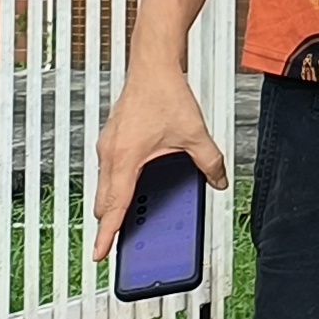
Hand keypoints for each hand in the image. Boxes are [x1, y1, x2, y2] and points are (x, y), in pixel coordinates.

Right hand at [89, 72, 226, 260]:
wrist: (152, 64)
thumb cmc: (163, 92)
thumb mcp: (194, 134)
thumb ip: (209, 162)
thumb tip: (218, 180)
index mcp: (124, 159)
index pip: (113, 207)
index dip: (106, 234)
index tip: (99, 254)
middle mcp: (110, 154)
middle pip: (104, 201)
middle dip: (109, 223)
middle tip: (118, 243)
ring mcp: (108, 146)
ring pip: (104, 186)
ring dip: (114, 202)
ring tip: (130, 218)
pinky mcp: (112, 138)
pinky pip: (110, 170)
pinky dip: (118, 183)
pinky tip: (138, 184)